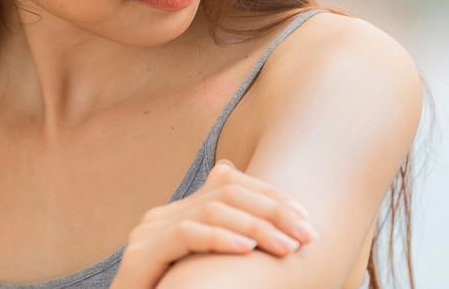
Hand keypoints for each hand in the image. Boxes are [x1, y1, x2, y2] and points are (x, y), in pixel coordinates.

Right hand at [109, 160, 320, 288]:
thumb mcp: (206, 266)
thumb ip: (227, 236)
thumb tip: (251, 202)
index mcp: (180, 213)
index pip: (231, 183)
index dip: (271, 195)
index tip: (305, 218)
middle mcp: (163, 215)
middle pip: (226, 191)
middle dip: (273, 211)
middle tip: (307, 235)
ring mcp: (150, 232)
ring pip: (211, 210)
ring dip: (257, 227)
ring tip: (286, 248)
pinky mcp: (142, 255)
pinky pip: (186, 235)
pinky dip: (220, 239)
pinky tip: (246, 250)